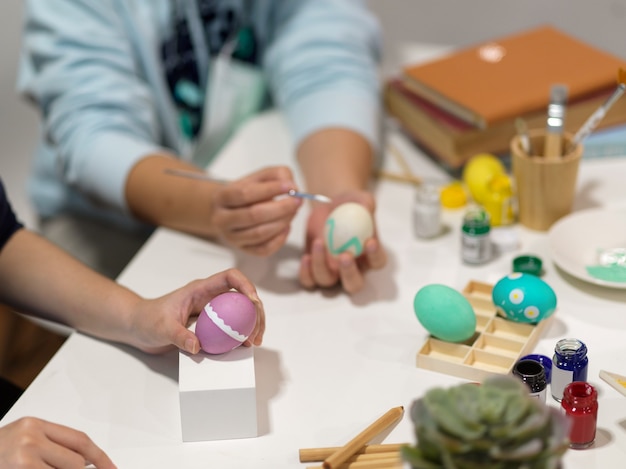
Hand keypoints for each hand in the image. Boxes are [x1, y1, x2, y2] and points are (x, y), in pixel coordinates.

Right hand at [0, 417, 114, 468]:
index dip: (100, 457)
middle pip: (74, 462)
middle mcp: (29, 440)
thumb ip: (52, 446)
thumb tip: (87, 461)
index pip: (80, 440)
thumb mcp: (23, 439)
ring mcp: (22, 460)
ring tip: (41, 466)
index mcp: (34, 425)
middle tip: (61, 468)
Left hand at [124, 268, 264, 354]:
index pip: (230, 277)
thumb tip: (197, 346)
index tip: (253, 303)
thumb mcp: (161, 328)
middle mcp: (210, 298)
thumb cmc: (147, 320)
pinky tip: (242, 348)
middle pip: (242, 297)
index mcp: (200, 289)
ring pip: (240, 313)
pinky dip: (239, 336)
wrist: (137, 327)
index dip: (246, 286)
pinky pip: (230, 328)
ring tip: (253, 342)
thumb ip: (178, 335)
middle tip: (257, 332)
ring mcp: (211, 312)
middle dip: (255, 311)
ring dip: (251, 325)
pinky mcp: (210, 326)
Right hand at [210, 166, 301, 255]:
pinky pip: (263, 249)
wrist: (230, 210)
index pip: (245, 194)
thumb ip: (277, 174)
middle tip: (298, 201)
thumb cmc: (247, 192)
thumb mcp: (258, 177)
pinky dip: (279, 239)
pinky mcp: (243, 250)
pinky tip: (286, 227)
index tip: (290, 187)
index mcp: (222, 197)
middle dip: (281, 208)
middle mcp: (222, 219)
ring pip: (259, 234)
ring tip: (293, 212)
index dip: (270, 190)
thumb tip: (292, 187)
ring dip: (282, 222)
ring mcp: (231, 237)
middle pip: (253, 216)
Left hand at [298, 191, 386, 293]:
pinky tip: (305, 257)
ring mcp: (331, 272)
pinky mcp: (313, 268)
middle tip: (345, 255)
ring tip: (319, 242)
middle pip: (354, 284)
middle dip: (349, 273)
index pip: (377, 262)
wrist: (329, 206)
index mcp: (369, 256)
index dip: (375, 255)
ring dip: (322, 268)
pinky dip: (306, 273)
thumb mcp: (361, 200)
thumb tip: (366, 208)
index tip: (370, 241)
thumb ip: (366, 203)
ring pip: (328, 282)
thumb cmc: (350, 205)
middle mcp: (352, 269)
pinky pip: (309, 280)